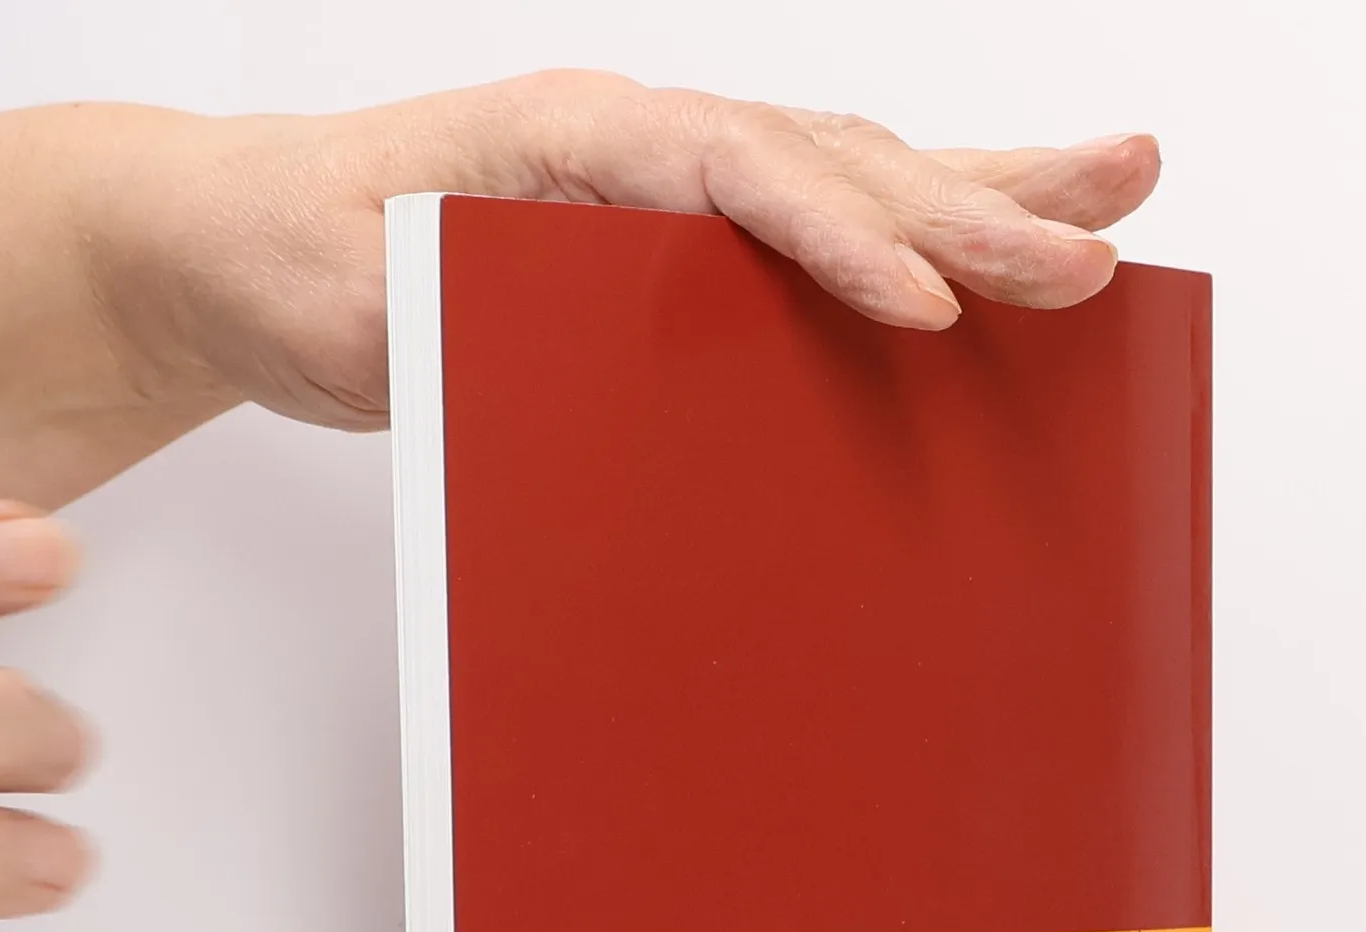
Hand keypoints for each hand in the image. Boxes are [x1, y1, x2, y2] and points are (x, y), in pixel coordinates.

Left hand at [91, 73, 1162, 431]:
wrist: (247, 243)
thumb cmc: (296, 258)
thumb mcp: (355, 300)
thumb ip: (452, 312)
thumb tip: (566, 357)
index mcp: (576, 140)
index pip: (742, 178)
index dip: (842, 240)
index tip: (927, 307)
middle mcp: (647, 147)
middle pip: (838, 166)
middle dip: (975, 208)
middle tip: (1101, 240)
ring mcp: (674, 188)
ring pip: (857, 177)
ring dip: (989, 190)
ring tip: (1118, 194)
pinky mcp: (681, 243)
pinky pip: (821, 227)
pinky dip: (919, 232)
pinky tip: (999, 236)